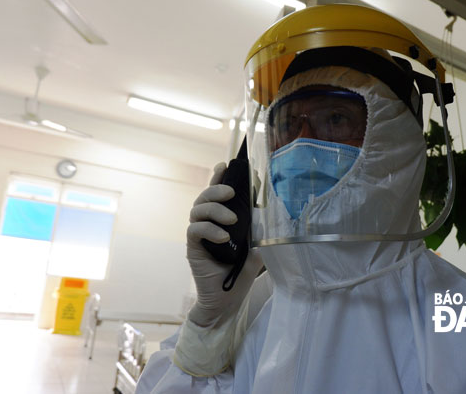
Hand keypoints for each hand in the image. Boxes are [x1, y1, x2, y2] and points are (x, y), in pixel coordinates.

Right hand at [186, 162, 261, 326]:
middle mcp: (207, 224)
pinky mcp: (193, 248)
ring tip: (232, 220)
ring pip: (197, 210)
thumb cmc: (240, 273)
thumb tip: (271, 214)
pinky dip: (210, 230)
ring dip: (215, 210)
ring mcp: (198, 236)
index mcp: (220, 220)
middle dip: (216, 188)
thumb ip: (259, 231)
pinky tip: (224, 237)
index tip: (225, 165)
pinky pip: (195, 230)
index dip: (218, 177)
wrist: (228, 300)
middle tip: (231, 192)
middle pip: (204, 197)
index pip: (217, 194)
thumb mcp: (257, 248)